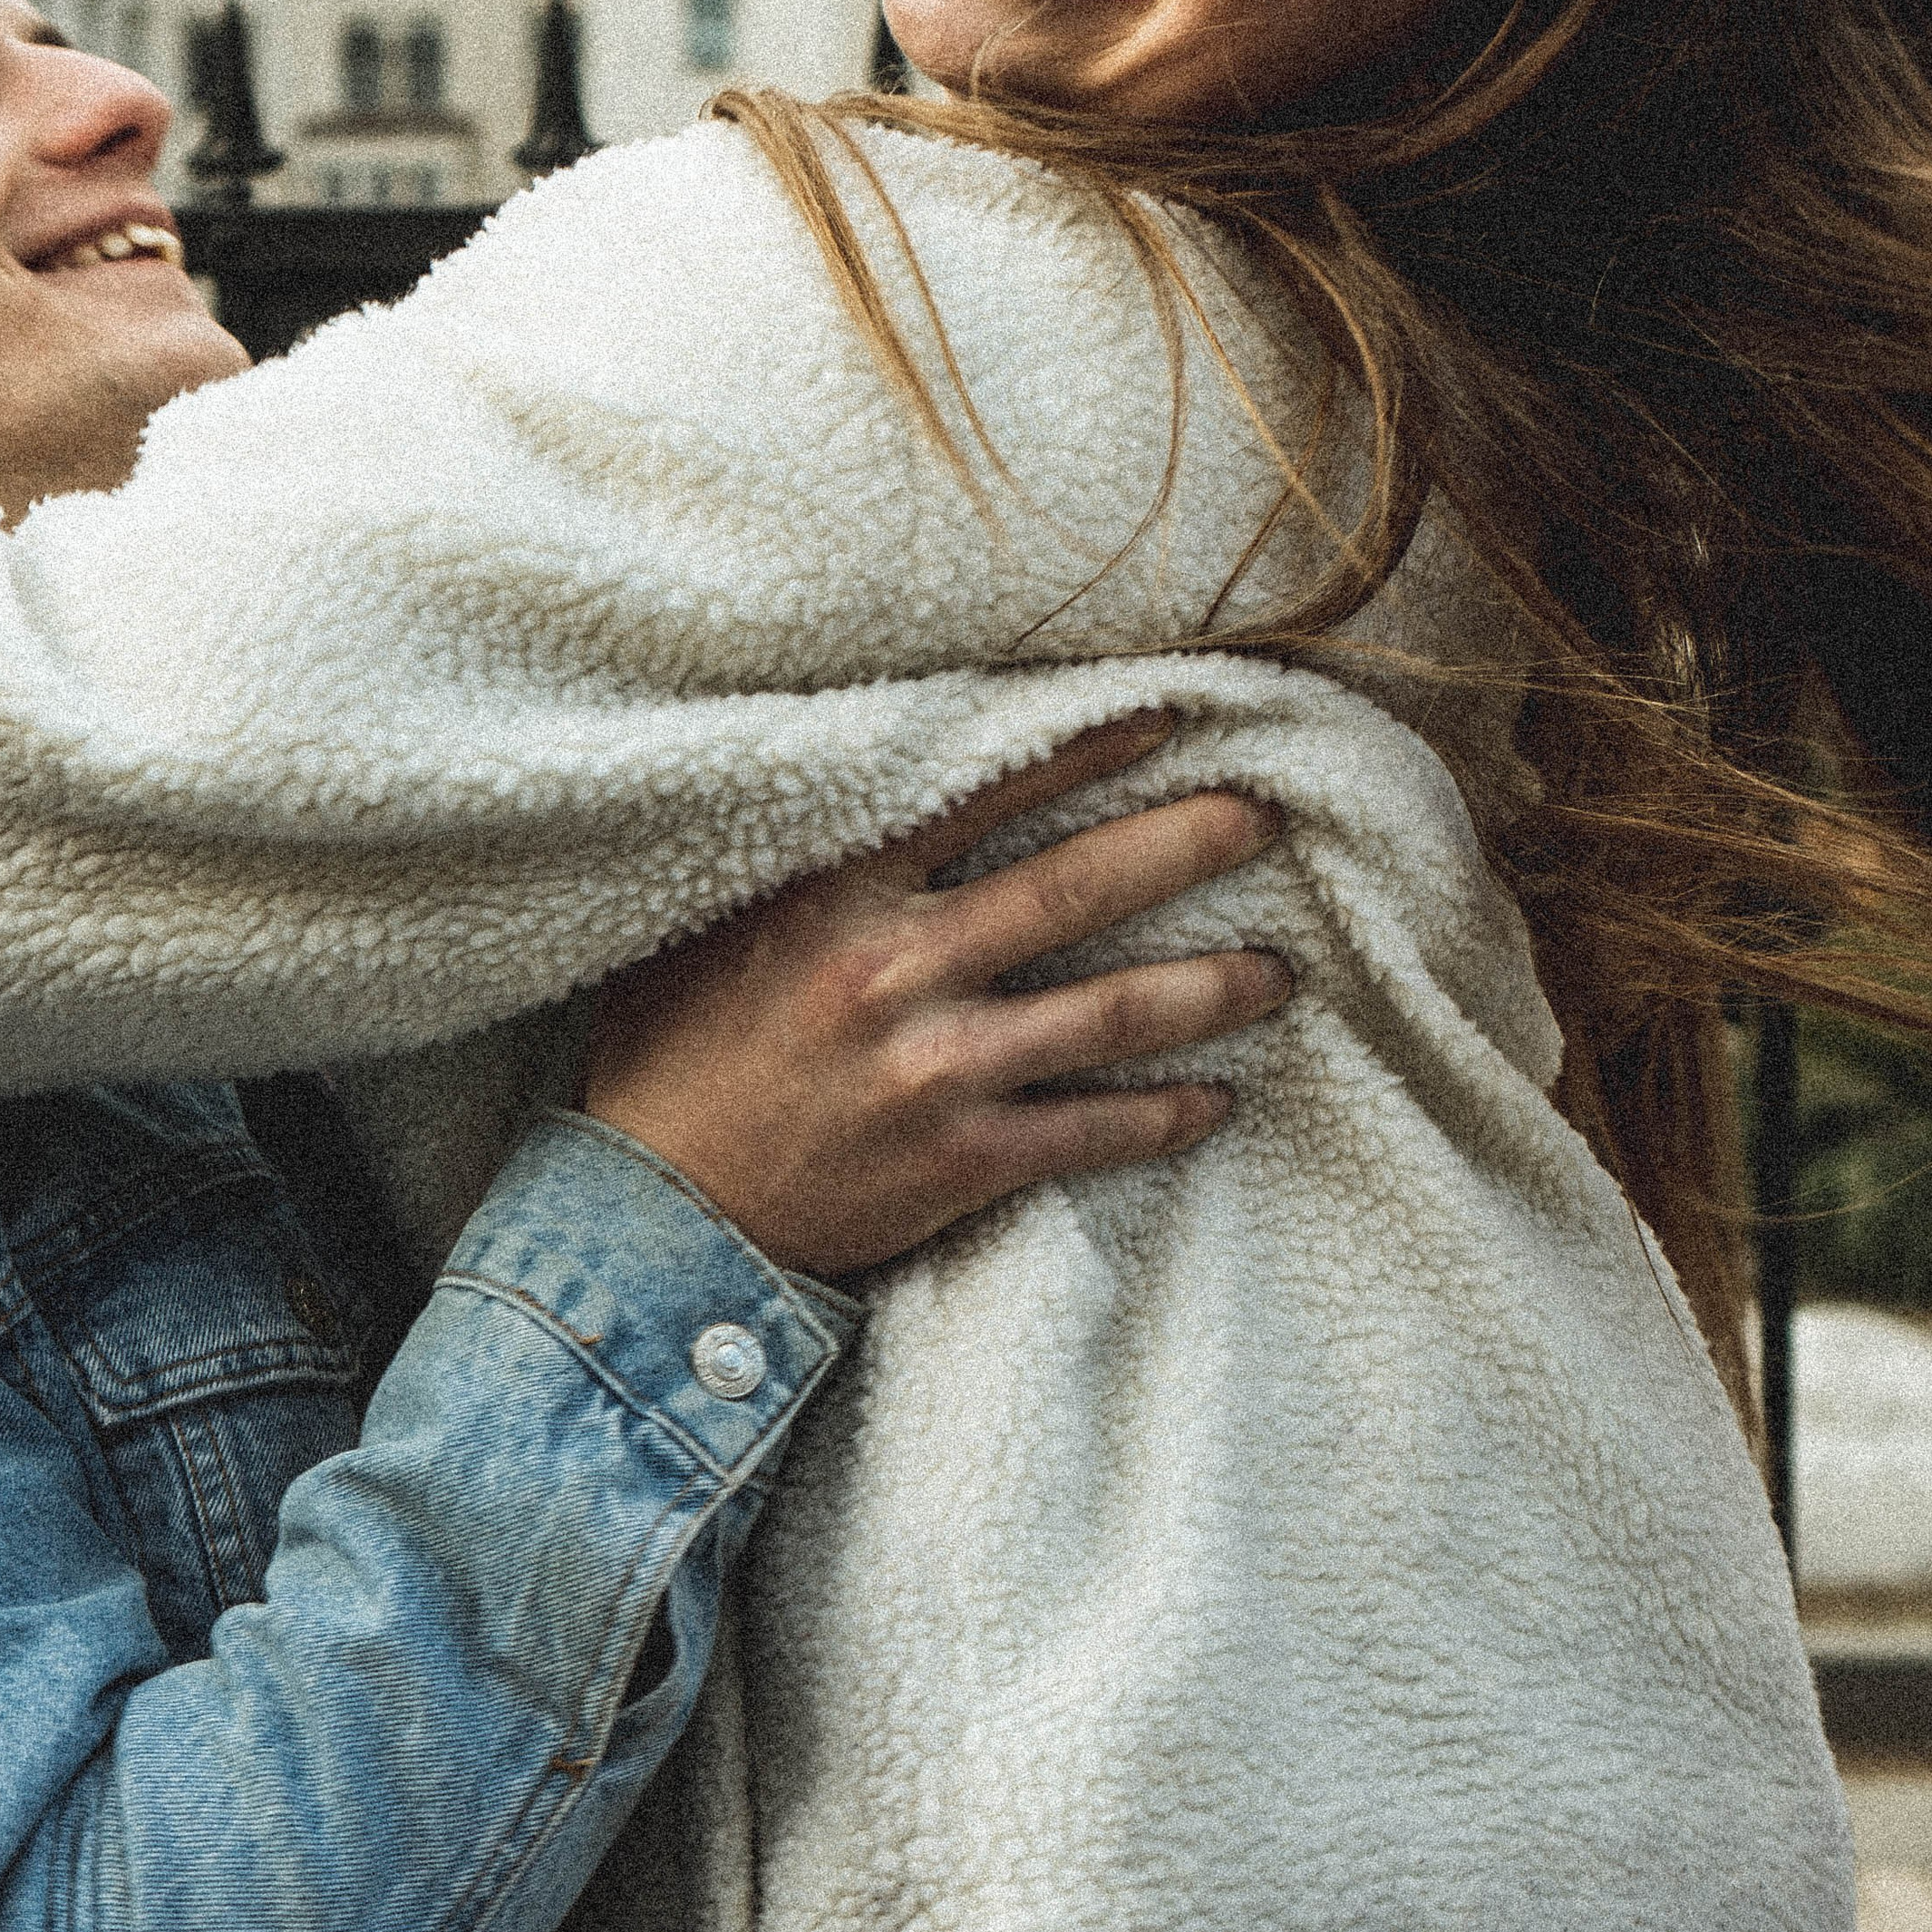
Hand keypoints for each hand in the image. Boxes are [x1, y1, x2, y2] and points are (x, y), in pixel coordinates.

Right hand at [581, 715, 1287, 1278]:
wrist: (653, 1215)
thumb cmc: (674, 1056)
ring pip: (1113, 1012)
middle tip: (1268, 816)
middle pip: (1078, 886)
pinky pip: (1093, 1131)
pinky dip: (1165, 1116)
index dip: (1087, 749)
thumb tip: (863, 772)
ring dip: (1212, 987)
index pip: (986, 791)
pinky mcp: (961, 1162)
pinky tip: (1218, 1100)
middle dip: (1188, 844)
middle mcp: (897, 971)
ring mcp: (937, 1071)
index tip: (1167, 716)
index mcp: (837, 892)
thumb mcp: (712, 921)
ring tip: (1278, 970)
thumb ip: (799, 854)